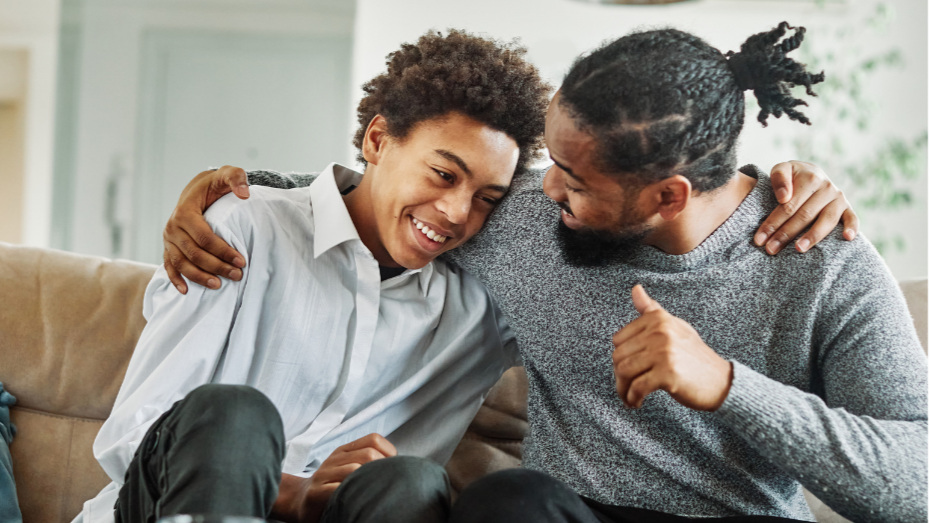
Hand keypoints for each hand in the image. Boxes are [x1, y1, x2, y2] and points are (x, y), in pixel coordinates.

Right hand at [163, 166, 249, 293]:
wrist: (197, 189)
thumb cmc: (214, 185)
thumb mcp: (227, 175)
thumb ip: (236, 178)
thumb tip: (245, 194)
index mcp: (185, 212)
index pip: (204, 237)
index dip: (222, 251)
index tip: (242, 260)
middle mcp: (172, 227)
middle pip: (194, 253)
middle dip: (216, 267)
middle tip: (237, 275)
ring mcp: (168, 239)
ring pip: (181, 263)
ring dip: (199, 277)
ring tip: (218, 285)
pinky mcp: (168, 247)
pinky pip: (169, 266)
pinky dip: (176, 279)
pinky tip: (186, 292)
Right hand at [272, 433, 396, 522]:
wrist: (301, 500)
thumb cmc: (333, 485)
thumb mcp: (349, 467)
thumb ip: (369, 461)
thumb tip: (400, 465)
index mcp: (345, 450)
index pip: (374, 439)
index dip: (389, 453)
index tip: (392, 471)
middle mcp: (335, 458)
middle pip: (369, 454)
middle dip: (382, 470)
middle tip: (385, 485)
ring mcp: (324, 474)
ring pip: (355, 470)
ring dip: (369, 483)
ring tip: (374, 494)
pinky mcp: (316, 493)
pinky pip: (338, 490)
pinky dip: (352, 495)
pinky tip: (357, 501)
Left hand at [612, 285, 732, 410]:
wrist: (721, 381)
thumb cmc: (694, 355)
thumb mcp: (674, 326)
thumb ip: (651, 310)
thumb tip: (635, 288)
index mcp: (658, 319)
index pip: (618, 339)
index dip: (620, 357)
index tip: (628, 368)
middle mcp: (660, 332)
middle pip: (619, 356)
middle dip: (619, 376)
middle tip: (626, 387)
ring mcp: (664, 352)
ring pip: (625, 372)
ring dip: (623, 389)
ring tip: (629, 396)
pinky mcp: (668, 373)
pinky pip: (637, 387)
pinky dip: (633, 398)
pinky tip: (637, 402)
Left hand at [754, 161, 858, 254]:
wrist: (811, 174)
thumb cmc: (792, 176)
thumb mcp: (782, 169)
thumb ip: (779, 177)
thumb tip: (784, 197)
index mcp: (810, 178)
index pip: (788, 206)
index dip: (773, 223)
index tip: (759, 239)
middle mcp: (827, 188)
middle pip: (804, 216)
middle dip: (785, 234)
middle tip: (771, 249)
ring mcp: (838, 198)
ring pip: (826, 220)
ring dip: (813, 236)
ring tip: (798, 249)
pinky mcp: (847, 207)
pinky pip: (852, 218)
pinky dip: (852, 227)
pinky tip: (847, 238)